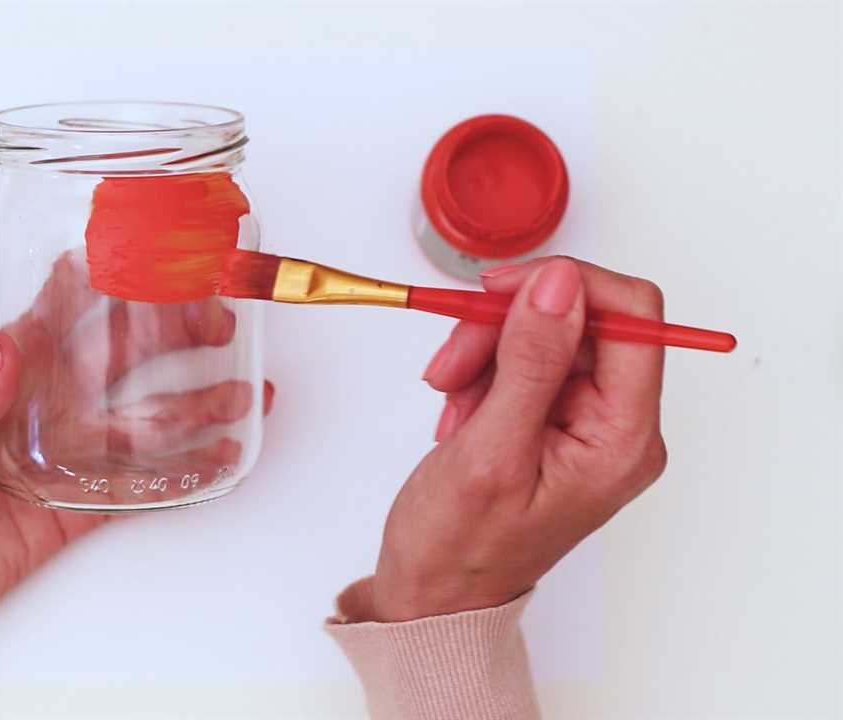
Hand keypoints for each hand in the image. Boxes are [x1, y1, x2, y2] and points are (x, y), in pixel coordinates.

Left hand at [0, 254, 272, 683]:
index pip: (55, 314)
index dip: (101, 280)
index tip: (151, 254)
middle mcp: (35, 410)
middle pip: (116, 361)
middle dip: (170, 337)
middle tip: (220, 324)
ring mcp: (59, 460)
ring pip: (140, 423)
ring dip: (193, 406)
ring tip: (245, 393)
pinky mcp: (71, 512)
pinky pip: (136, 489)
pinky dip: (180, 477)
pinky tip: (217, 461)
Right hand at [371, 257, 667, 620]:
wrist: (434, 594)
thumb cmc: (462, 548)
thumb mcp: (490, 450)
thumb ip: (529, 361)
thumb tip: (558, 283)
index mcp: (623, 437)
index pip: (632, 316)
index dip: (566, 287)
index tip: (501, 292)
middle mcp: (617, 424)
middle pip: (581, 319)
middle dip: (507, 327)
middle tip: (454, 362)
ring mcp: (585, 421)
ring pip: (544, 333)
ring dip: (485, 351)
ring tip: (450, 395)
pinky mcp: (552, 418)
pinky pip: (524, 359)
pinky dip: (482, 370)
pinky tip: (459, 409)